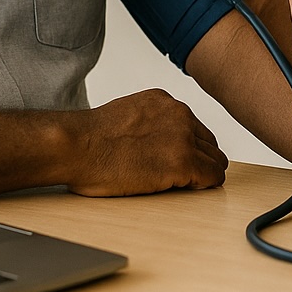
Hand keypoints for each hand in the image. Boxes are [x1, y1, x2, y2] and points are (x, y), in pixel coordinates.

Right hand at [65, 88, 226, 195]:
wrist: (76, 145)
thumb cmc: (89, 139)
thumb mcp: (127, 114)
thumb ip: (149, 122)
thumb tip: (155, 141)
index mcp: (164, 102)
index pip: (194, 127)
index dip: (190, 147)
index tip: (179, 160)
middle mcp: (179, 114)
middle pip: (209, 142)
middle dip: (201, 160)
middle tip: (186, 177)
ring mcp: (183, 138)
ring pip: (216, 160)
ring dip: (204, 174)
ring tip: (185, 185)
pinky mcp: (182, 162)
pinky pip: (212, 177)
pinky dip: (204, 185)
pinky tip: (188, 189)